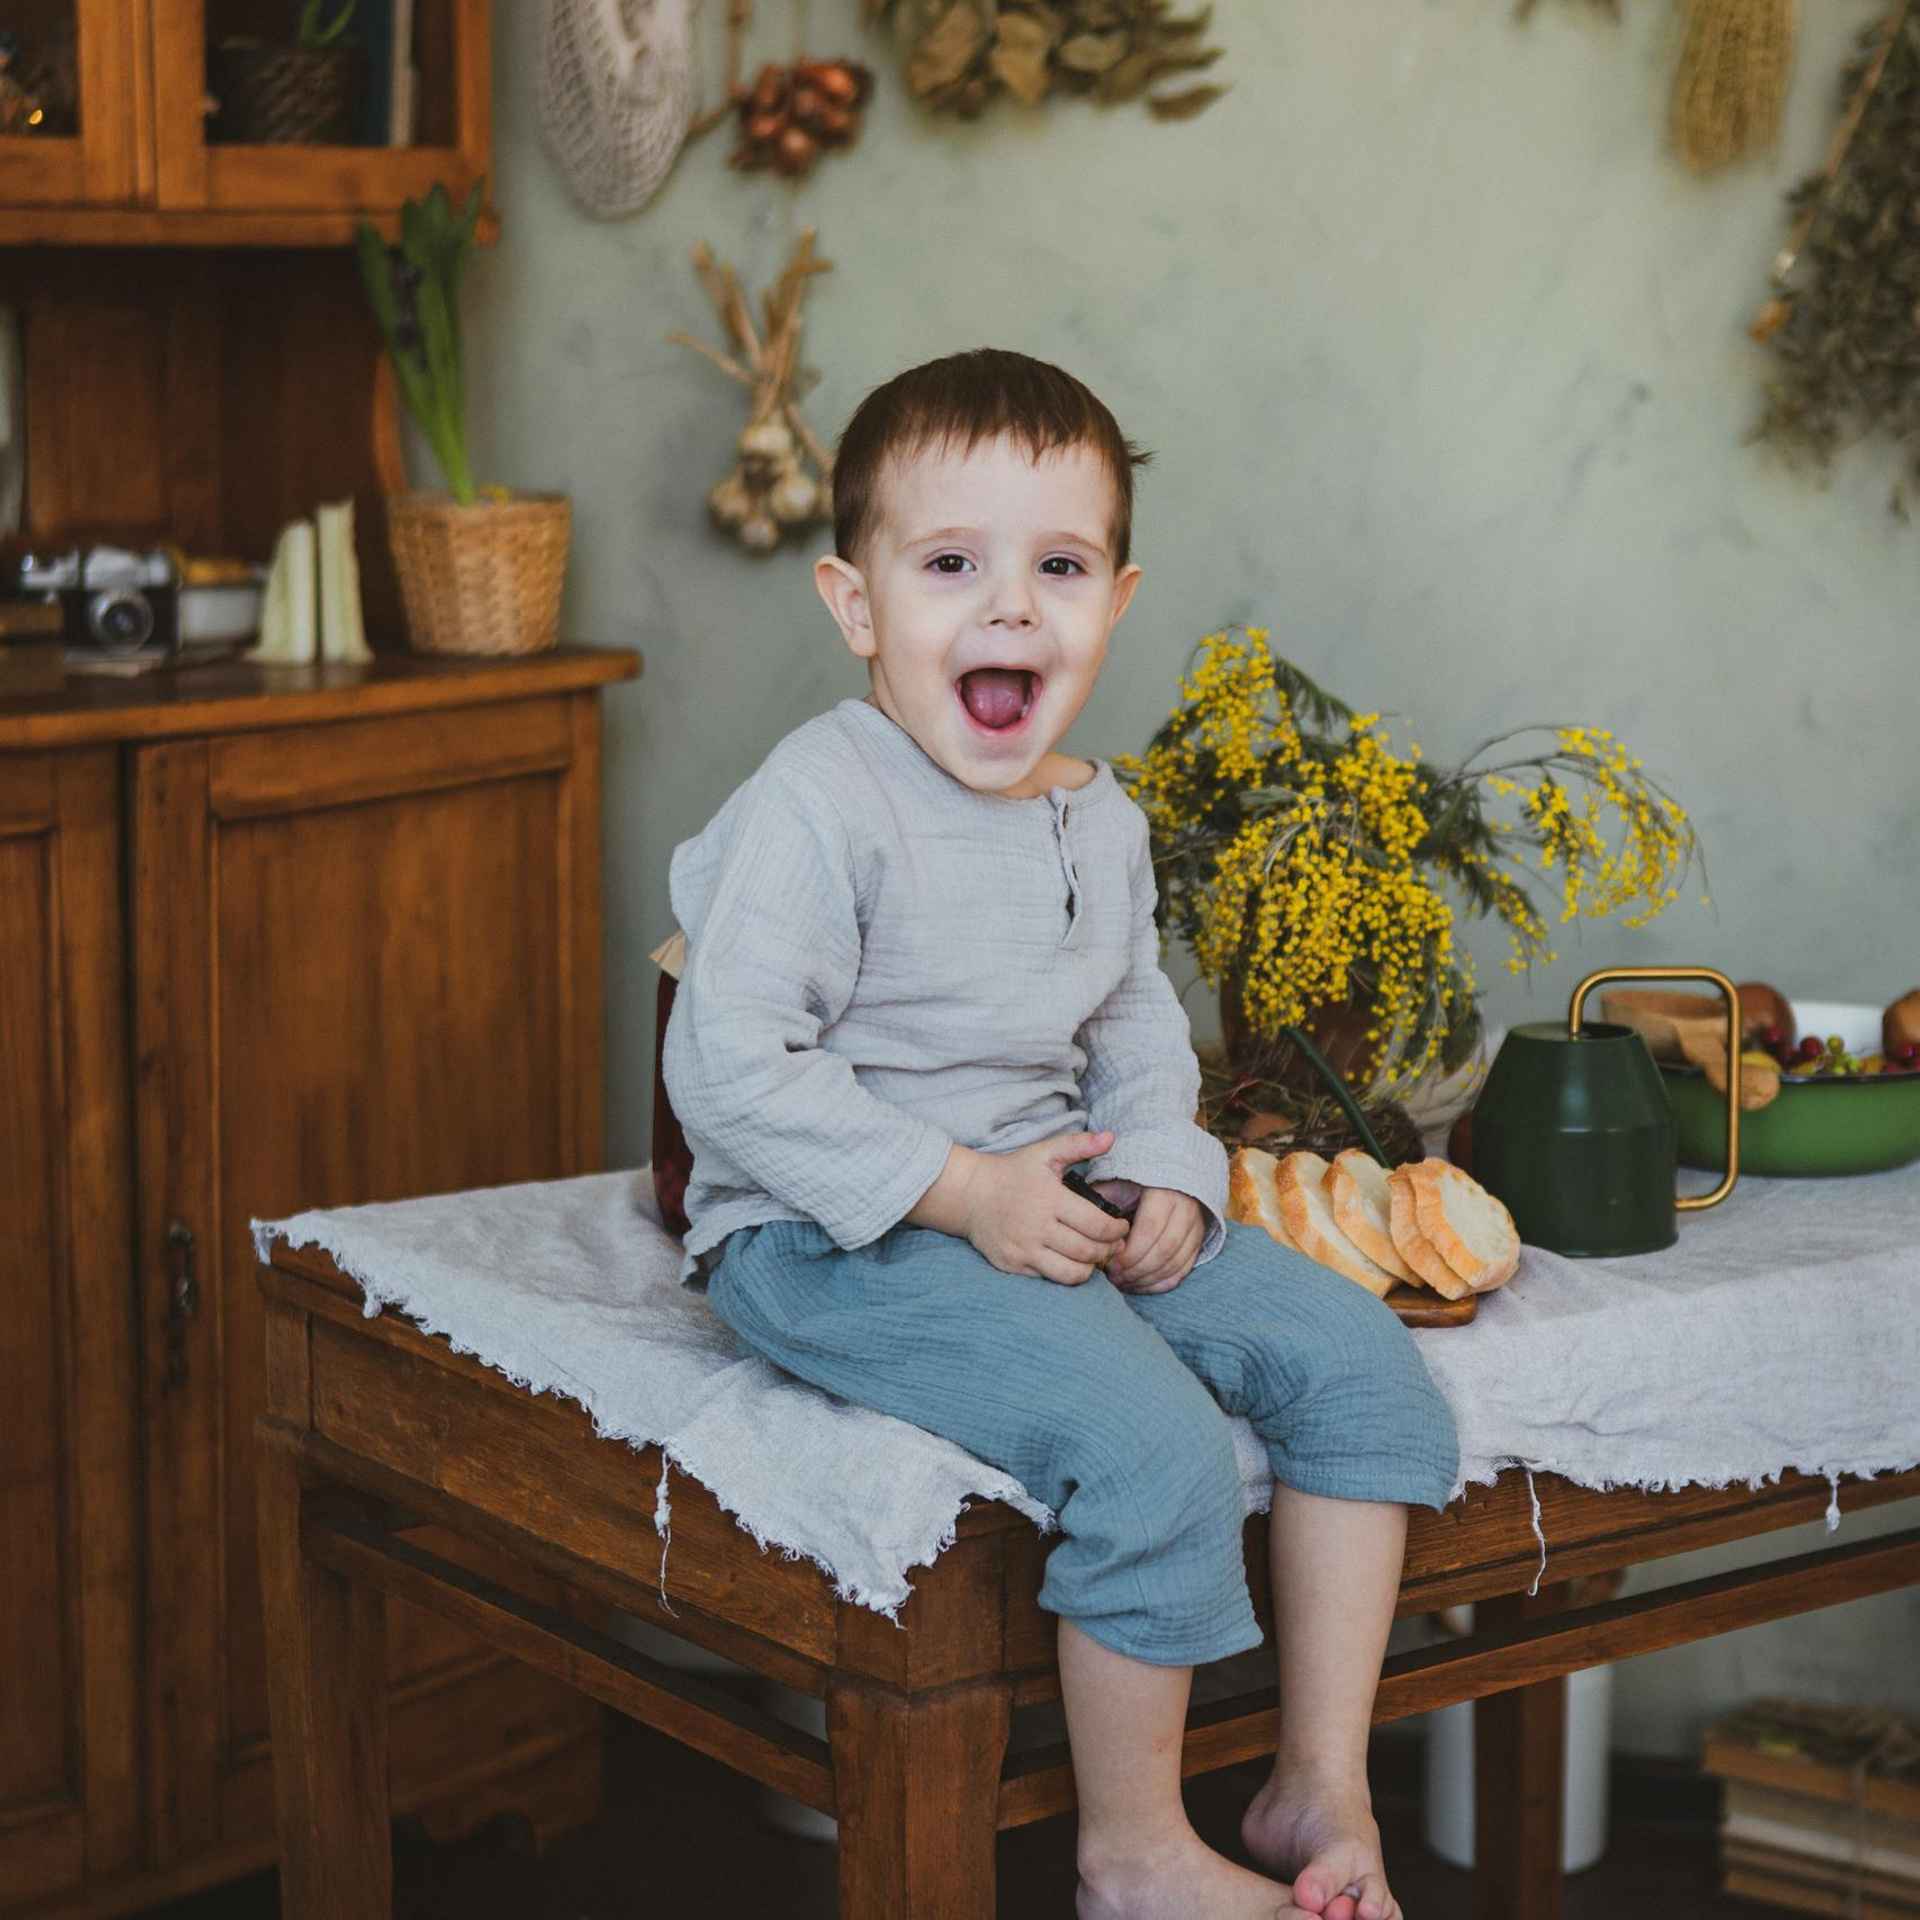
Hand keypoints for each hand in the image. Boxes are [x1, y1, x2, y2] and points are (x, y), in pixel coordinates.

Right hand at [947, 1129, 1131, 1285]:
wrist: (970, 1194)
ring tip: (1095, 1255)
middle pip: (1088, 1251)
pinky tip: (1071, 1260)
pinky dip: (1066, 1273)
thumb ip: (1079, 1145)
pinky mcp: (1013, 1265)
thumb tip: (1111, 1137)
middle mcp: (1036, 1227)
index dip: (1117, 1230)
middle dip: (1108, 1249)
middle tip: (1114, 1243)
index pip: (1097, 1225)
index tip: (1121, 1227)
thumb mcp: (1045, 1152)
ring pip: (1071, 1273)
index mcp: (1050, 1199)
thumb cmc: (1013, 1172)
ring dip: (1090, 1267)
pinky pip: (1049, 1279)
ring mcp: (1023, 1249)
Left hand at [1104, 1187, 1204, 1292]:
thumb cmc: (1135, 1186)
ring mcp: (1196, 1227)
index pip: (1150, 1229)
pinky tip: (1141, 1285)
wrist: (1166, 1182)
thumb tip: (1085, 1219)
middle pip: (1165, 1249)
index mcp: (1165, 1192)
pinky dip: (1161, 1284)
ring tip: (1124, 1282)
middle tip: (1115, 1277)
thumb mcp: (1119, 1185)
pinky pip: (1183, 1270)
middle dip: (1137, 1269)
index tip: (1110, 1263)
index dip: (1130, 1252)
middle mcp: (1186, 1209)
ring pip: (1176, 1263)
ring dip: (1147, 1279)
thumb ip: (1104, 1199)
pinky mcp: (1198, 1242)